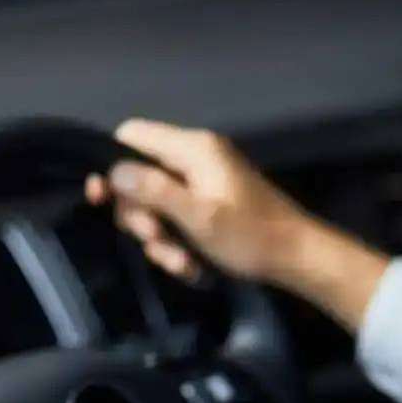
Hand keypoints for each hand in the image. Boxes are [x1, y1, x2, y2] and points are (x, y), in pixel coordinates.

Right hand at [86, 119, 311, 283]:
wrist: (298, 258)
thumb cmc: (251, 236)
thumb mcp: (198, 216)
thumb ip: (154, 191)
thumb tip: (113, 172)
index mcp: (193, 149)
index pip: (132, 135)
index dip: (113, 164)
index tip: (103, 198)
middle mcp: (196, 158)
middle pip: (140, 176)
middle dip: (142, 215)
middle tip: (157, 240)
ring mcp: (204, 182)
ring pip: (158, 205)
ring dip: (162, 239)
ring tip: (182, 263)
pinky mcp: (211, 205)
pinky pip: (178, 219)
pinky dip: (180, 245)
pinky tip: (193, 267)